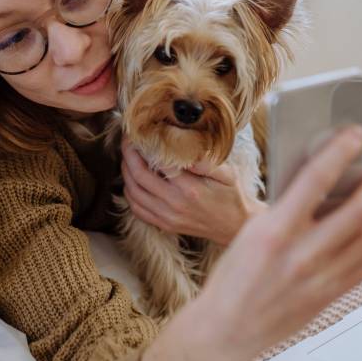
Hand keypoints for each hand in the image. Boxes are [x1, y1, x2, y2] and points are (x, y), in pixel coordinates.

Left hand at [120, 137, 256, 244]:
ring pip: (133, 192)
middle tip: (127, 141)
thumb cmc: (231, 196)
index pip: (157, 162)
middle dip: (128, 155)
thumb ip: (205, 161)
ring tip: (128, 158)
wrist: (235, 227)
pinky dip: (130, 193)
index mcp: (189, 189)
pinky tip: (133, 181)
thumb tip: (183, 149)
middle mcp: (174, 204)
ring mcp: (167, 217)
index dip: (144, 146)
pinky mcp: (164, 225)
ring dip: (126, 173)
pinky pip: (136, 209)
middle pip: (138, 176)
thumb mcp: (227, 174)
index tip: (139, 133)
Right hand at [141, 126, 361, 360]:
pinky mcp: (327, 299)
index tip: (354, 133)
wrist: (222, 330)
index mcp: (273, 230)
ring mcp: (317, 279)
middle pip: (357, 210)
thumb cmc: (231, 279)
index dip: (340, 151)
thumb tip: (320, 186)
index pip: (316, 178)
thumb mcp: (249, 233)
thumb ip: (285, 211)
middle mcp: (300, 254)